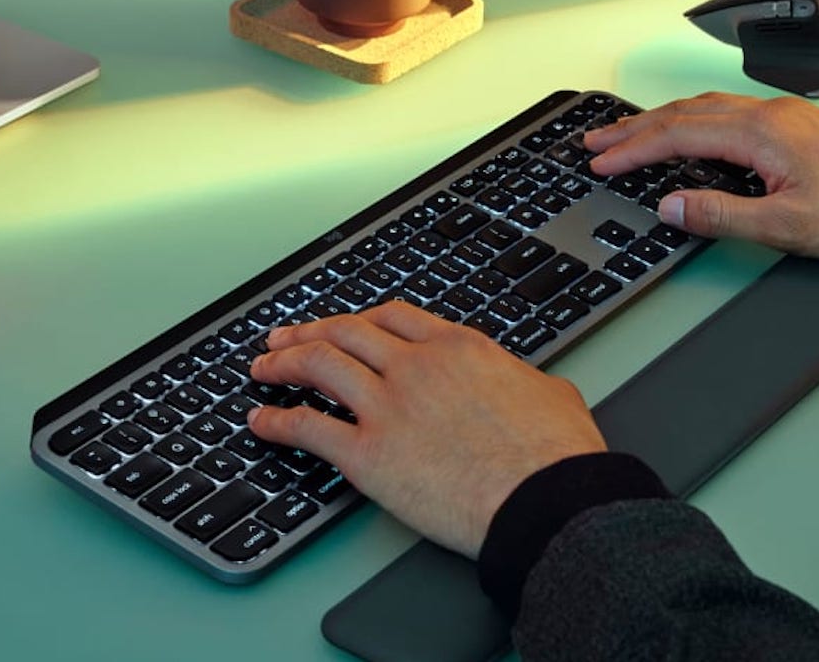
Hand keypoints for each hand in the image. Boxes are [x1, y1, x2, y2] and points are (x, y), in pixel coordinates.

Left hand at [247, 302, 606, 557]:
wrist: (546, 501)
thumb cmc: (556, 457)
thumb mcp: (552, 394)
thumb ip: (525, 381)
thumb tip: (529, 385)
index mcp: (459, 348)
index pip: (394, 317)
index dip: (359, 319)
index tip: (344, 326)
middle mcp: (416, 367)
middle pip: (346, 332)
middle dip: (308, 332)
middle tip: (285, 338)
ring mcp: (388, 407)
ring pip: (318, 365)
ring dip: (283, 363)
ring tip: (262, 369)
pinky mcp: (368, 455)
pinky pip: (307, 428)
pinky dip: (276, 422)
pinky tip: (261, 423)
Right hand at [584, 92, 818, 259]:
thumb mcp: (786, 226)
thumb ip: (722, 215)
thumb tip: (672, 207)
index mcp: (760, 134)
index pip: (678, 136)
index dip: (633, 150)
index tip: (601, 163)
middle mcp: (768, 115)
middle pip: (684, 114)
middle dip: (634, 130)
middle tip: (595, 143)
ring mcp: (782, 116)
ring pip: (705, 108)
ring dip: (661, 122)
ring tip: (629, 135)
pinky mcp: (793, 125)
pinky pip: (726, 112)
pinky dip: (692, 120)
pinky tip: (688, 131)